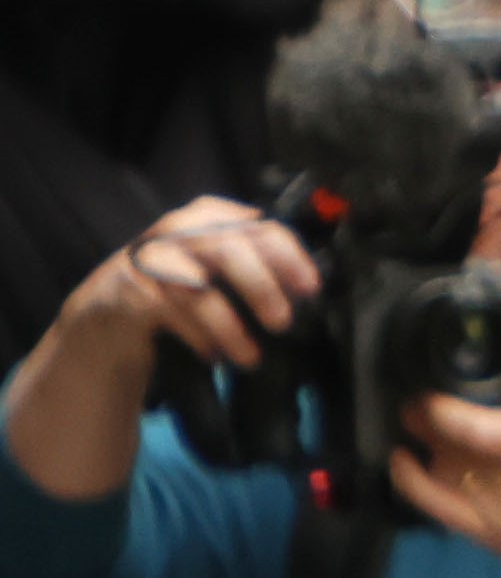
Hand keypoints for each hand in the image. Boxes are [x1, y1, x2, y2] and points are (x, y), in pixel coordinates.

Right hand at [11, 199, 310, 501]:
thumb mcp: (220, 276)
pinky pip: (169, 312)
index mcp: (209, 220)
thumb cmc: (178, 297)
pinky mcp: (129, 291)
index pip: (256, 225)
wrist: (110, 319)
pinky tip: (213, 356)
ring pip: (197, 286)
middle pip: (226, 247)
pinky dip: (196, 337)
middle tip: (283, 322)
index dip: (287, 254)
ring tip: (250, 358)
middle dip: (260, 285)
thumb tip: (313, 295)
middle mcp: (178, 231)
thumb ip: (259, 272)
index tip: (311, 287)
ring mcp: (150, 259)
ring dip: (229, 327)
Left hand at [389, 320, 500, 577]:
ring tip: (432, 425)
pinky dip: (409, 477)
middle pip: (448, 444)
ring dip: (427, 439)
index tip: (432, 385)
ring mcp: (499, 511)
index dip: (440, 405)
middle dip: (425, 416)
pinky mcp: (486, 532)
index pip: (476, 428)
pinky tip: (403, 457)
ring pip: (439, 465)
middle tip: (421, 398)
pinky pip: (432, 504)